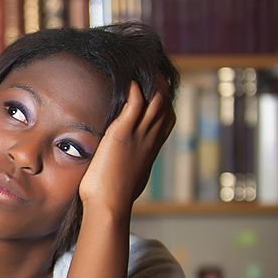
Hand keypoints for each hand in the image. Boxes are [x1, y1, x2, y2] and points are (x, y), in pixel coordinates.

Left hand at [78, 79, 176, 216]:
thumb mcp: (130, 177)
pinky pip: (134, 104)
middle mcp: (150, 139)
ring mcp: (138, 135)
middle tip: (146, 73)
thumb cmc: (113, 197)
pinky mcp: (122, 134)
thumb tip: (125, 168)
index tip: (154, 92)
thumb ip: (130, 167)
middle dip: (158, 86)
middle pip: (165, 104)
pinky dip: (134, 90)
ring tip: (138, 73)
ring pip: (155, 101)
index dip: (164, 103)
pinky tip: (129, 81)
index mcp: (151, 149)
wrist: (109, 204)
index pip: (167, 118)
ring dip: (149, 85)